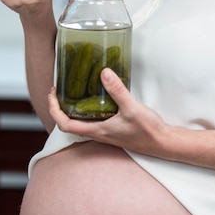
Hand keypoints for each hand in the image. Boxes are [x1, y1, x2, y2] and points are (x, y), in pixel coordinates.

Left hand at [48, 68, 170, 156]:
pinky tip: (96, 97)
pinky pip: (93, 120)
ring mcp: (106, 132)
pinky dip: (87, 109)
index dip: (55, 111)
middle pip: (70, 124)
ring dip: (73, 108)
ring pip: (82, 122)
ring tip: (73, 91)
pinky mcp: (113, 129)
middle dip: (60, 108)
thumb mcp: (132, 108)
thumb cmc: (147, 130)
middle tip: (59, 90)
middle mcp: (99, 133)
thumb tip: (103, 72)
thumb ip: (118, 90)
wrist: (162, 143)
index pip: (66, 125)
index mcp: (98, 131)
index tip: (52, 94)